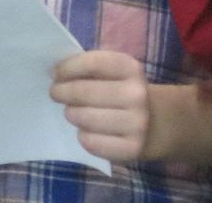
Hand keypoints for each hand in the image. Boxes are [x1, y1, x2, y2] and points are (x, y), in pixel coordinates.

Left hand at [51, 50, 148, 164]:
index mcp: (132, 69)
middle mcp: (136, 94)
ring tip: (72, 112)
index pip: (93, 63)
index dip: (68, 67)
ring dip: (71, 114)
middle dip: (62, 92)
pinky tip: (86, 131)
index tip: (55, 72)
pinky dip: (82, 136)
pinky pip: (91, 142)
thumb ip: (91, 68)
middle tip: (55, 93)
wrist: (156, 123)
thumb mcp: (116, 72)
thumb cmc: (124, 92)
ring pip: (84, 118)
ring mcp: (136, 123)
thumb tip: (56, 72)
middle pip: (84, 92)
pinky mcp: (131, 148)